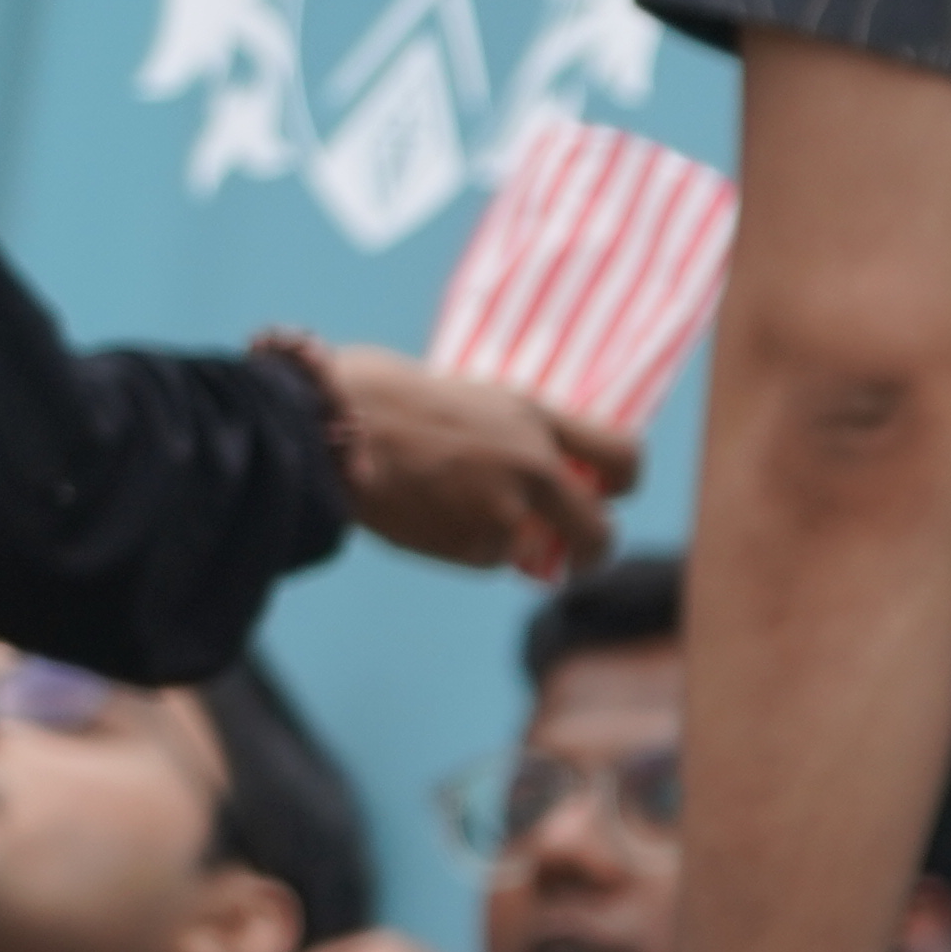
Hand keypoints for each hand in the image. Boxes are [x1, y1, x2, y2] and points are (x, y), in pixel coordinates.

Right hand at [283, 338, 636, 579]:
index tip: (605, 495)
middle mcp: (535, 465)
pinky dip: (459, 545)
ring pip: (526, 551)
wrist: (326, 425)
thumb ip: (505, 431)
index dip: (620, 485)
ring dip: (498, 540)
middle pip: (601, 533)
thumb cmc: (375, 393)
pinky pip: (481, 558)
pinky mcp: (473, 546)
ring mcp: (507, 511)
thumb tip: (527, 464)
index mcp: (533, 414)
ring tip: (441, 499)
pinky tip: (420, 511)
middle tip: (575, 558)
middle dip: (590, 552)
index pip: (624, 457)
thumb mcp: (462, 393)